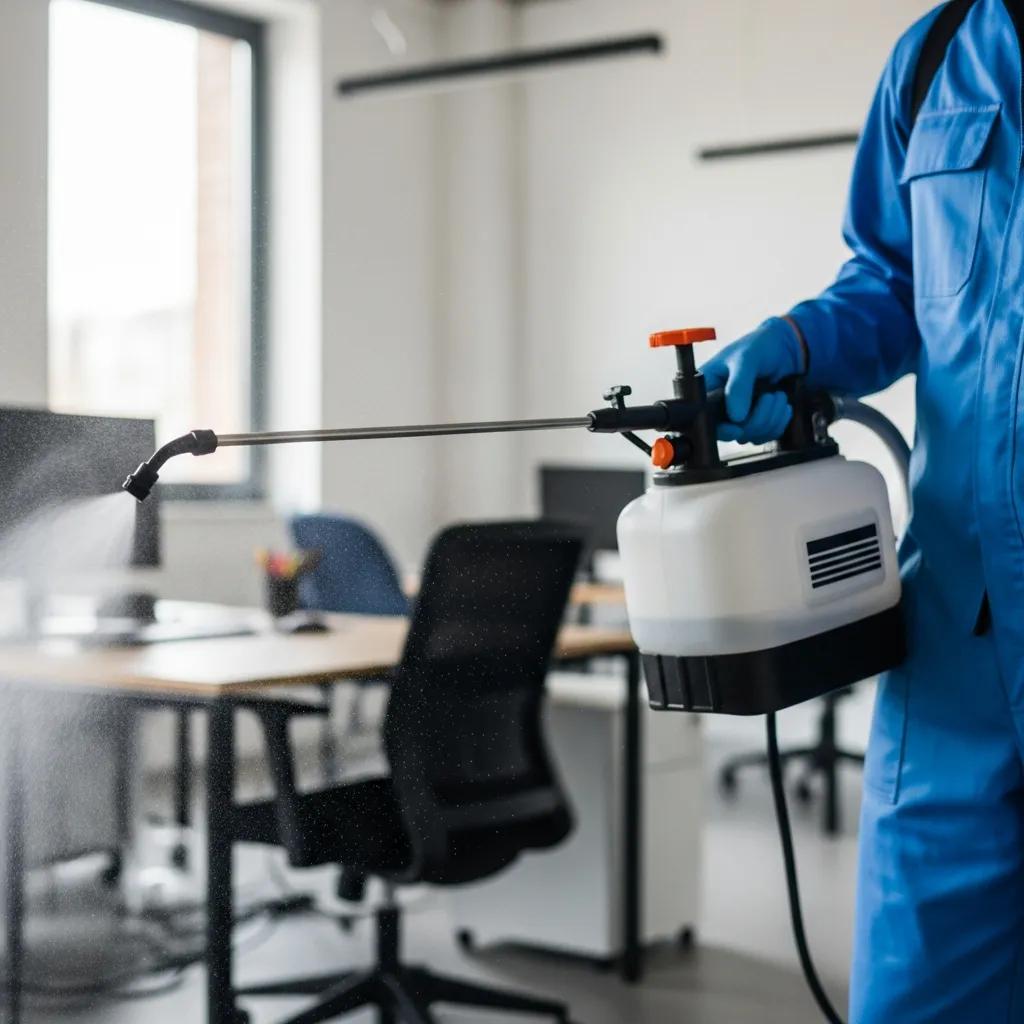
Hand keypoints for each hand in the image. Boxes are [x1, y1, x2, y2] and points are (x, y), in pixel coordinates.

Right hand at [699, 317, 804, 442]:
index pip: (706, 420)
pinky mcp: (754, 421)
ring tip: (777, 395)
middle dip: (757, 419)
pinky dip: (778, 422)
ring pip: (752, 435)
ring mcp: (737, 416)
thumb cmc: (758, 347)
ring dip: (771, 418)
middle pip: (732, 433)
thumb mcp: (745, 359)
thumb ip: (738, 386)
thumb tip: (736, 417)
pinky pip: (766, 435)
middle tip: (769, 396)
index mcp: (706, 390)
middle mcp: (719, 406)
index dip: (722, 430)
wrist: (782, 348)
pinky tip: (782, 405)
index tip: (739, 428)